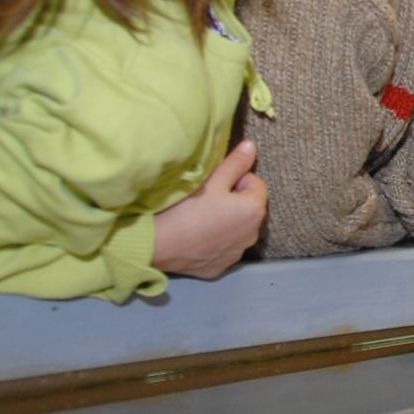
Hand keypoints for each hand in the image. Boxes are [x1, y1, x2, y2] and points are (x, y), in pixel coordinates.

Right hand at [151, 141, 266, 278]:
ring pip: (237, 228)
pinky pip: (223, 247)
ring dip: (226, 220)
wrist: (157, 244)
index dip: (236, 179)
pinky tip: (196, 236)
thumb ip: (235, 163)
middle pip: (248, 207)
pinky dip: (215, 240)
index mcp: (255, 210)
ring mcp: (236, 254)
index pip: (256, 184)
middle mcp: (253, 235)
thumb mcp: (212, 181)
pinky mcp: (220, 267)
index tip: (216, 183)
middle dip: (233, 200)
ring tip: (200, 217)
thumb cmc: (187, 208)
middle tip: (206, 199)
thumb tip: (251, 147)